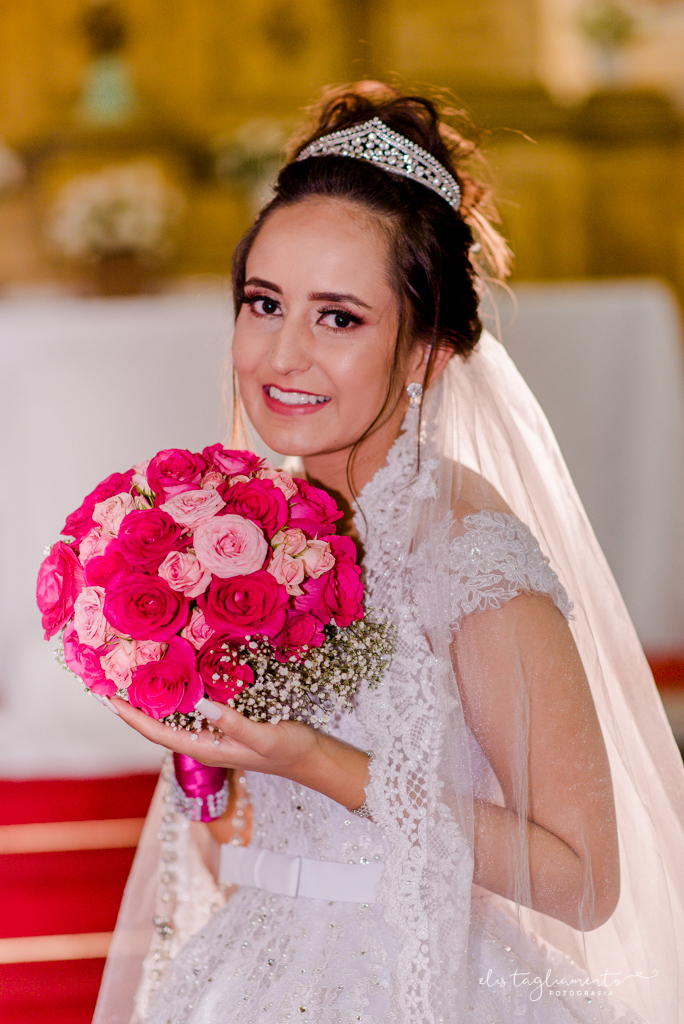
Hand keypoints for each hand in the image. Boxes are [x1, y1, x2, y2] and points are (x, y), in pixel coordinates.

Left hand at [108, 695, 369, 810]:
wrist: (312, 760)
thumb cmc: (290, 750)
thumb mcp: (265, 735)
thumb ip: (234, 723)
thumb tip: (200, 702)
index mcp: (206, 748)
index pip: (157, 733)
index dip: (130, 715)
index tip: (106, 697)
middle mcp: (203, 742)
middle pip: (157, 724)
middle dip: (132, 704)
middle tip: (110, 678)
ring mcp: (212, 734)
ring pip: (172, 716)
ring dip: (151, 698)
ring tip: (131, 674)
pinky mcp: (225, 724)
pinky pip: (191, 709)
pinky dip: (176, 693)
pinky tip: (175, 677)